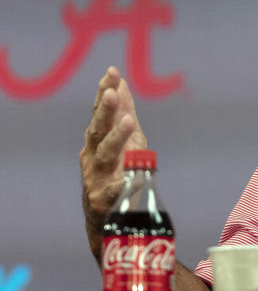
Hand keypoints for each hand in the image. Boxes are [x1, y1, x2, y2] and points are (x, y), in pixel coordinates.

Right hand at [79, 66, 147, 262]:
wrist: (107, 217)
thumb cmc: (115, 172)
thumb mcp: (121, 140)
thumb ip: (122, 113)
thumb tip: (121, 82)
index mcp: (97, 140)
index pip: (100, 112)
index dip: (105, 92)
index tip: (112, 73)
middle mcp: (93, 156)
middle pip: (98, 131)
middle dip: (104, 111)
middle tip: (112, 92)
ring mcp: (97, 177)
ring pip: (106, 155)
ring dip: (116, 137)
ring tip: (128, 121)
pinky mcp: (105, 200)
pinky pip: (114, 189)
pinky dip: (122, 182)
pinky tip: (130, 176)